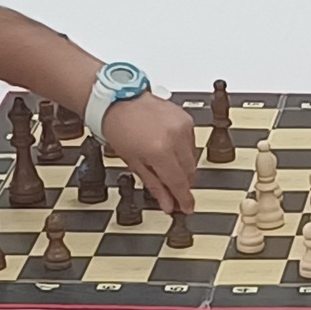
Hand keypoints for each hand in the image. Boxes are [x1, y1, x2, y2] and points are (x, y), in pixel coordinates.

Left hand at [101, 93, 197, 215]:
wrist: (117, 101)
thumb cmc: (119, 128)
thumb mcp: (134, 163)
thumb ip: (155, 186)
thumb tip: (167, 203)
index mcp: (160, 150)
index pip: (179, 183)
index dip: (184, 199)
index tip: (186, 208)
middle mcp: (175, 137)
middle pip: (189, 172)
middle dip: (183, 185)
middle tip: (174, 193)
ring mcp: (183, 126)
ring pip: (193, 158)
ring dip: (183, 168)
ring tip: (166, 166)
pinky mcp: (186, 118)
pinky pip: (191, 143)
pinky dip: (183, 152)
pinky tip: (170, 151)